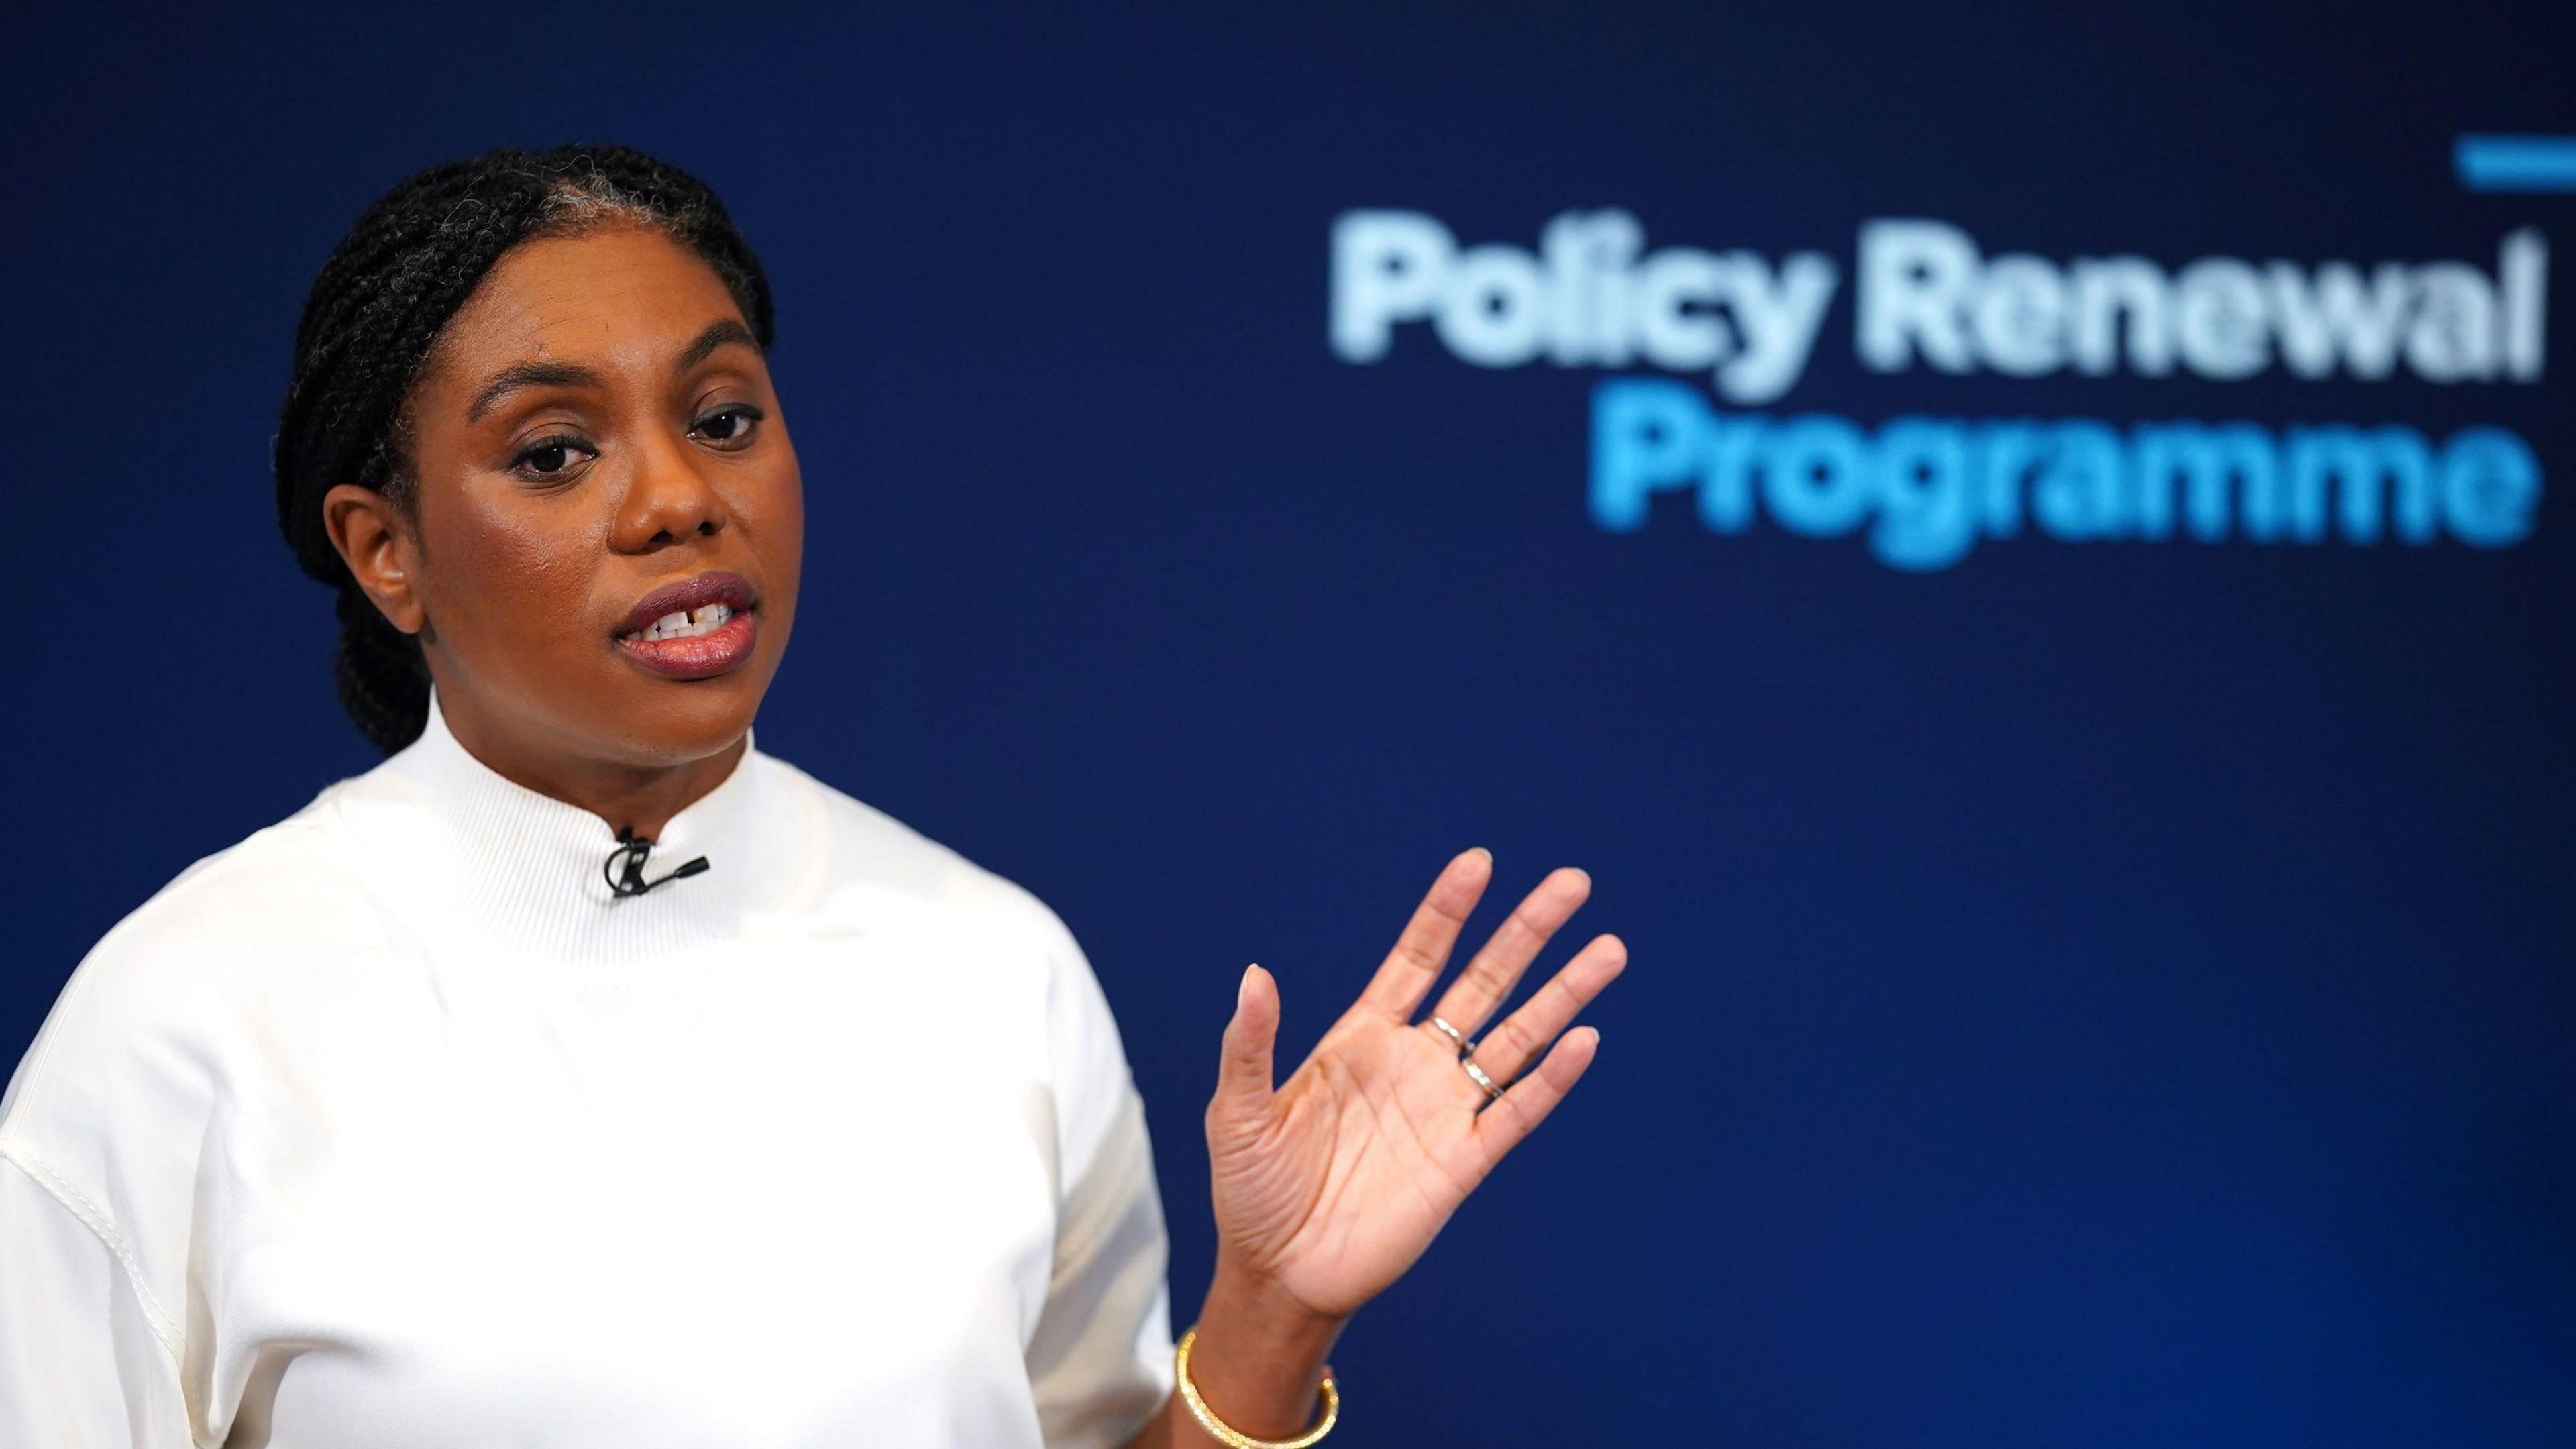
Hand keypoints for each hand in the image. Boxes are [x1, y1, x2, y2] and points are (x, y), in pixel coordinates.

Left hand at [1201, 847, 1627, 1320]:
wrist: (1279, 1274)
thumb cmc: (1251, 1191)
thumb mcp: (1237, 1113)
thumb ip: (1250, 1044)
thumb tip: (1255, 974)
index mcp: (1361, 1039)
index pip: (1416, 959)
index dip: (1446, 912)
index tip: (1478, 863)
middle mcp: (1413, 1063)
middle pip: (1483, 984)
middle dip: (1526, 933)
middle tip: (1573, 882)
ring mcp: (1444, 1110)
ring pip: (1517, 1039)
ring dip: (1563, 995)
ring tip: (1609, 949)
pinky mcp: (1464, 1162)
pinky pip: (1516, 1113)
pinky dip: (1552, 1079)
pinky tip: (1584, 1040)